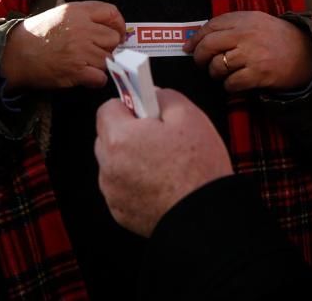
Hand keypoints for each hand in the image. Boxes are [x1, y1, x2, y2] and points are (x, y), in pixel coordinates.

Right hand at [0, 0, 124, 90]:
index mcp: (78, 11)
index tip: (117, 34)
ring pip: (109, 59)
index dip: (118, 25)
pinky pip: (101, 77)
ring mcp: (80, 50)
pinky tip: (86, 77)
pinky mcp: (76, 70)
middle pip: (113, 38)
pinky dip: (96, 80)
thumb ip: (85, 17)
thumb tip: (109, 28)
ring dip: (101, 64)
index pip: (111, 13)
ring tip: (86, 64)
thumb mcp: (61, 15)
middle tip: (97, 52)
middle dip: (109, 47)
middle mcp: (82, 28)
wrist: (14, 54)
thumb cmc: (36, 35)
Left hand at [95, 88, 233, 236]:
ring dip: (131, 159)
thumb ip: (164, 96)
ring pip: (115, 164)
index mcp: (120, 138)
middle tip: (159, 135)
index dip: (129, 105)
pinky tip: (161, 183)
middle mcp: (108, 166)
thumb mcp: (190, 116)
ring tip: (164, 163)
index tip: (145, 109)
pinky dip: (135, 183)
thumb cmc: (198, 169)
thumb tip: (152, 93)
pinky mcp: (120, 212)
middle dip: (129, 132)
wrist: (204, 217)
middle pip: (108, 137)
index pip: (107, 108)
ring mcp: (113, 192)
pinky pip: (122, 188)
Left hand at [183, 11, 311, 91]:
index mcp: (244, 19)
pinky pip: (231, 83)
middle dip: (199, 57)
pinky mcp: (258, 74)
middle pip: (209, 46)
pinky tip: (236, 83)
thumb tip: (201, 36)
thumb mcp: (257, 21)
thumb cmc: (278, 38)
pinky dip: (229, 86)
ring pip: (217, 66)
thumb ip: (233, 25)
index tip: (189, 48)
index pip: (211, 26)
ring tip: (223, 73)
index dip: (196, 38)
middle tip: (200, 63)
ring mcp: (251, 54)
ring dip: (215, 73)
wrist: (307, 53)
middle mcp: (246, 34)